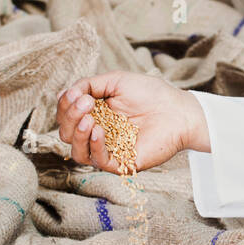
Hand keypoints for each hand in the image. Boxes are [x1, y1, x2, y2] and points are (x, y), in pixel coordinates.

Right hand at [56, 71, 209, 173]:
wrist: (178, 110)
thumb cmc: (151, 94)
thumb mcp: (115, 81)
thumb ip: (88, 85)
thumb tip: (65, 94)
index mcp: (94, 115)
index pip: (66, 116)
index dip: (65, 106)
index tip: (78, 94)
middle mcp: (98, 134)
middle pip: (66, 134)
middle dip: (71, 117)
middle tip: (86, 103)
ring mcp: (109, 150)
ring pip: (77, 152)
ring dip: (77, 134)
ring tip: (89, 119)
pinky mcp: (122, 163)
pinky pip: (98, 161)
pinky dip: (94, 146)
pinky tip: (98, 130)